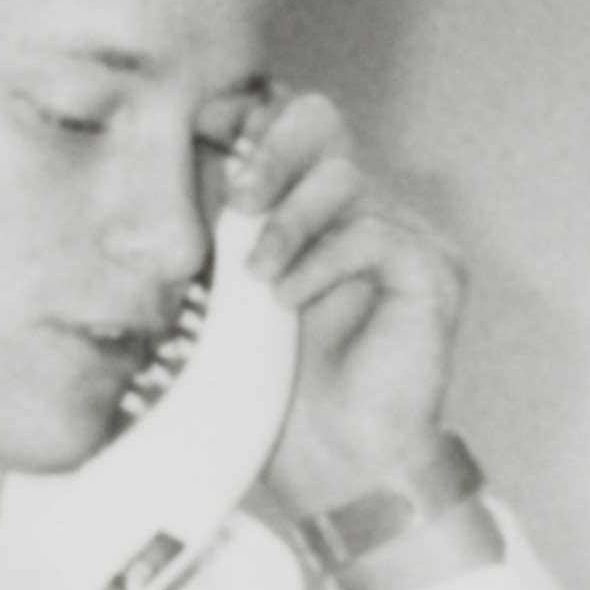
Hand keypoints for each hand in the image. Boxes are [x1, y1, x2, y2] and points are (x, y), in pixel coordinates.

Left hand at [233, 90, 478, 552]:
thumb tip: (156, 182)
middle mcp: (360, 210)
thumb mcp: (224, 310)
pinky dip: (323, 260)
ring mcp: (402, 236)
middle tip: (237, 198)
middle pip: (320, 120)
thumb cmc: (280, 399)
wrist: (337, 471)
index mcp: (309, 210)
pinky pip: (375, 233)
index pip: (286, 123)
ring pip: (343, 176)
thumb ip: (209, 244)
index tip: (198, 138)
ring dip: (288, 222)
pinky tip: (289, 298)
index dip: (246, 119)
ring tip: (257, 275)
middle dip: (269, 150)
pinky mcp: (432, 271)